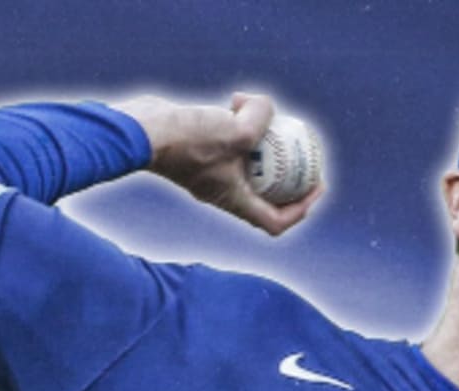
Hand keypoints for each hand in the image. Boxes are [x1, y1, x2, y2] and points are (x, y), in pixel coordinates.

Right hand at [114, 92, 322, 235]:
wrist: (142, 131)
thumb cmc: (188, 139)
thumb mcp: (236, 130)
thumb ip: (261, 119)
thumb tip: (269, 108)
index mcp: (235, 202)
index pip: (276, 222)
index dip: (301, 209)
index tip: (316, 188)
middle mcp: (224, 193)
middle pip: (266, 196)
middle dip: (288, 178)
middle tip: (305, 156)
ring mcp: (210, 174)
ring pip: (247, 165)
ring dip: (262, 143)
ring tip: (269, 117)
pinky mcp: (199, 152)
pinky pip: (228, 144)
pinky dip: (238, 126)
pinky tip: (238, 101)